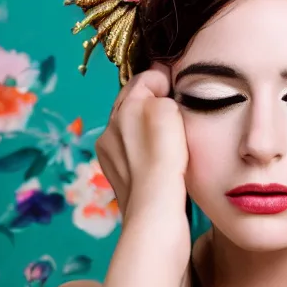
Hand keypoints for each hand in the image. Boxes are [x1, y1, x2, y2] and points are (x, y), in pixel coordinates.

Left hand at [96, 62, 188, 230]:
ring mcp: (112, 156)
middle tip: (174, 105)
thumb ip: (155, 90)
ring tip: (168, 133)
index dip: (159, 78)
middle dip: (150, 101)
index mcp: (121, 111)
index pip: (139, 81)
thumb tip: (155, 91)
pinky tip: (159, 158)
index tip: (176, 85)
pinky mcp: (120, 177)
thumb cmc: (163, 157)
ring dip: (147, 126)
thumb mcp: (163, 110)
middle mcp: (109, 131)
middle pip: (132, 105)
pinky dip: (145, 149)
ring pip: (131, 130)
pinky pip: (133, 153)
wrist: (155, 209)